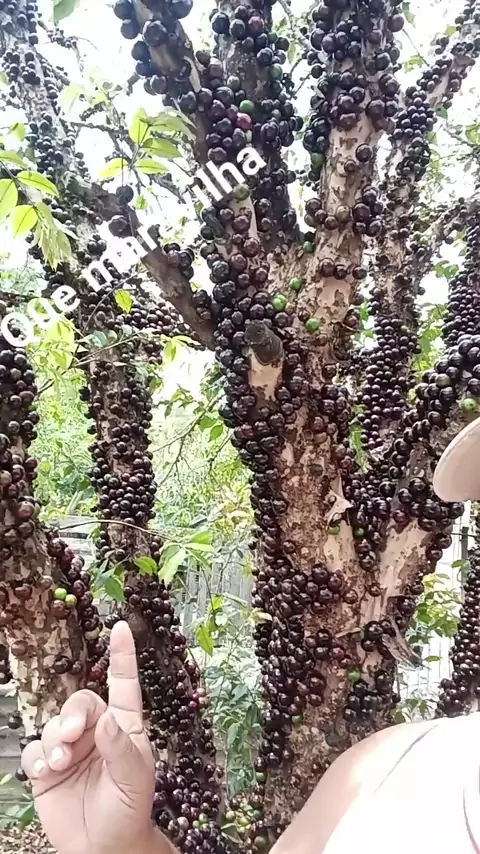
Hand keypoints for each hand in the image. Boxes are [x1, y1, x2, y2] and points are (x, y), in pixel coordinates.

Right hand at [22, 621, 165, 853]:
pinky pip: (36, 749)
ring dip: (55, 739)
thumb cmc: (130, 811)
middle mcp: (97, 731)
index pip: (124, 685)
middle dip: (72, 715)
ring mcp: (71, 749)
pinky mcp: (48, 769)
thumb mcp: (135, 780)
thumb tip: (107, 720)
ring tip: (61, 763)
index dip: (123, 656)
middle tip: (71, 736)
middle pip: (80, 703)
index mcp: (124, 727)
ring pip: (54, 724)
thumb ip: (121, 749)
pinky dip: (37, 757)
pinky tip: (45, 771)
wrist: (103, 849)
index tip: (121, 628)